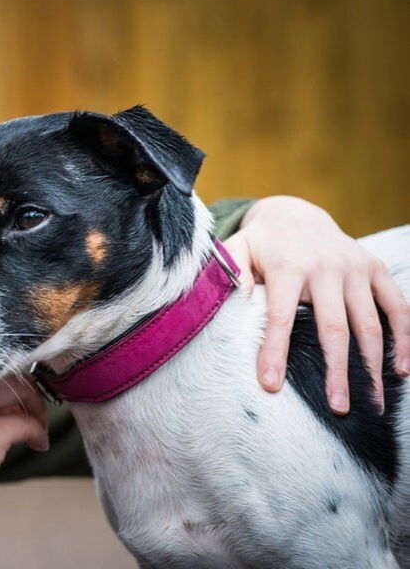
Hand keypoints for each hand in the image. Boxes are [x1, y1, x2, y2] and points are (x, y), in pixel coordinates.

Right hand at [0, 376, 47, 556]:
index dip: (1, 376)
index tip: (11, 394)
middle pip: (1, 370)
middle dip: (23, 389)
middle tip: (31, 411)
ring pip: (20, 390)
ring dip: (35, 408)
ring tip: (36, 428)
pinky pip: (27, 424)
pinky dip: (38, 433)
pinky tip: (37, 445)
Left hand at [222, 195, 409, 414]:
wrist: (294, 215)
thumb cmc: (260, 246)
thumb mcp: (236, 252)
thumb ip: (230, 275)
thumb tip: (233, 305)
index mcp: (287, 266)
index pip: (280, 316)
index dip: (275, 351)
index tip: (271, 385)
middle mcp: (326, 266)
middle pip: (333, 327)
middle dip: (337, 369)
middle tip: (338, 407)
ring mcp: (355, 268)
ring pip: (370, 322)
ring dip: (373, 364)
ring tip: (372, 401)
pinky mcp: (376, 268)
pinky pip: (397, 306)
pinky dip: (404, 338)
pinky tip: (401, 369)